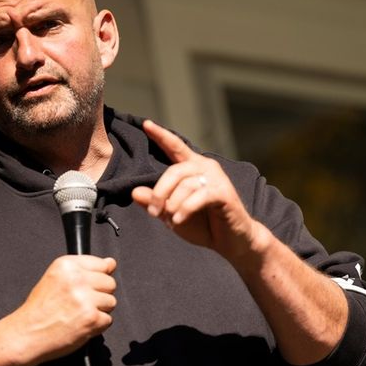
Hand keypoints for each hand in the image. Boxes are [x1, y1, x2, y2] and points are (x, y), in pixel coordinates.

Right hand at [7, 255, 116, 363]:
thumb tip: (111, 263)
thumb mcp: (56, 278)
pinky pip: (108, 320)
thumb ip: (84, 269)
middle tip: (80, 303)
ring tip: (79, 314)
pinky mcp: (91, 318)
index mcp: (66, 265)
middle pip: (110, 283)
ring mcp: (85, 299)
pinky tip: (80, 324)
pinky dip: (97, 326)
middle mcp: (76, 279)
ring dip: (99, 311)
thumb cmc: (39, 309)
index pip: (102, 264)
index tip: (88, 286)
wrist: (27, 334)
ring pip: (111, 301)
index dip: (97, 278)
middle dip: (99, 295)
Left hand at [132, 120, 262, 263]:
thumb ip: (155, 202)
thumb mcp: (172, 214)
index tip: (146, 124)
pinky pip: (199, 196)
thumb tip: (134, 192)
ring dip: (173, 204)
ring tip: (171, 219)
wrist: (231, 241)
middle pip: (174, 171)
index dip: (161, 135)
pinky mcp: (224, 192)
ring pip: (185, 185)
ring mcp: (217, 178)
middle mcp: (205, 167)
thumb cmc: (203, 224)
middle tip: (152, 211)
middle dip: (160, 192)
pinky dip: (185, 209)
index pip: (175, 147)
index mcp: (192, 168)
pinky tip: (179, 220)